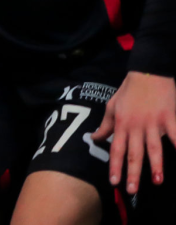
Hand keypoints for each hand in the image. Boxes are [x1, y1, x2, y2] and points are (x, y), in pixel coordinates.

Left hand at [92, 71, 175, 192]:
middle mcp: (136, 126)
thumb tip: (94, 137)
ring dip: (155, 165)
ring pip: (154, 147)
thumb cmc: (129, 90)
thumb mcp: (112, 106)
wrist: (147, 71)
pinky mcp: (169, 118)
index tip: (113, 182)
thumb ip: (105, 125)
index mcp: (122, 123)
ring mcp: (154, 123)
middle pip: (134, 152)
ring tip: (156, 181)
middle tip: (131, 190)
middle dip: (132, 172)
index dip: (115, 166)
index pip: (116, 148)